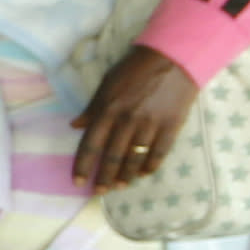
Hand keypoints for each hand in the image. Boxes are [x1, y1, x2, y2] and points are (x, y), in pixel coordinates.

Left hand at [75, 46, 200, 194]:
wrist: (174, 58)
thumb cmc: (135, 69)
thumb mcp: (107, 84)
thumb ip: (92, 108)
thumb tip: (75, 126)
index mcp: (108, 111)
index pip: (91, 145)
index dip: (83, 166)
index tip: (78, 182)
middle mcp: (127, 121)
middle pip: (112, 156)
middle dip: (104, 177)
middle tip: (99, 192)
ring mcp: (150, 124)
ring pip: (135, 158)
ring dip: (126, 175)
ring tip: (120, 186)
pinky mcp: (171, 124)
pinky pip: (159, 151)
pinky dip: (151, 165)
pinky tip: (145, 173)